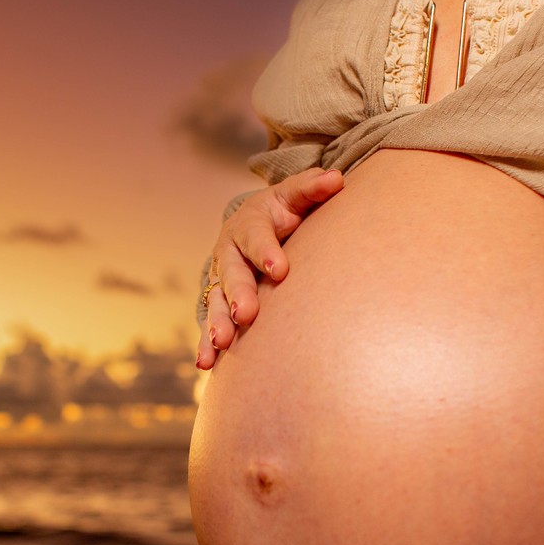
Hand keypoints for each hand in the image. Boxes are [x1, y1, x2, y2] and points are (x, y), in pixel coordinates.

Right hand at [197, 167, 343, 369]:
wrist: (254, 226)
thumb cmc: (281, 213)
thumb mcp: (294, 196)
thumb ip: (312, 189)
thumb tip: (337, 179)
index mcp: (248, 225)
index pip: (256, 237)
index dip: (266, 252)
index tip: (280, 270)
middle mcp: (229, 253)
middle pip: (232, 274)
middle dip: (238, 294)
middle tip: (247, 315)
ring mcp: (220, 280)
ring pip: (215, 301)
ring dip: (217, 323)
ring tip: (222, 343)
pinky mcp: (218, 303)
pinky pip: (210, 323)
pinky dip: (206, 344)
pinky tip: (206, 364)